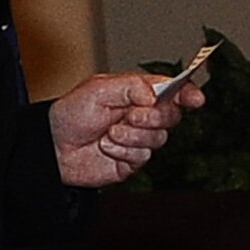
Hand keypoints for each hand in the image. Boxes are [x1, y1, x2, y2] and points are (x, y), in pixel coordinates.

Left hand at [49, 72, 203, 186]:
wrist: (52, 147)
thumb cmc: (72, 113)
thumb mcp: (98, 89)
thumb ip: (130, 87)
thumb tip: (155, 95)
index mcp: (138, 94)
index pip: (171, 92)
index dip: (188, 94)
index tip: (196, 99)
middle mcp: (142, 116)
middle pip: (171, 116)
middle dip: (154, 117)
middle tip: (131, 116)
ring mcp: (139, 140)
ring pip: (159, 138)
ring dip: (133, 136)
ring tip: (109, 133)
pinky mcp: (132, 162)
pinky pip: (142, 157)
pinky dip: (124, 151)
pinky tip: (107, 147)